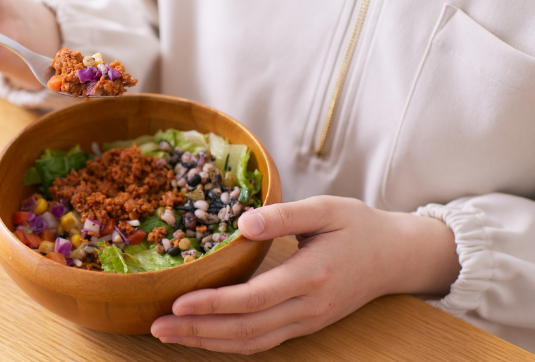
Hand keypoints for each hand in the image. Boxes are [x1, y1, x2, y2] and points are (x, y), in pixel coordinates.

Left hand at [150, 196, 460, 354]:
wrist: (395, 258)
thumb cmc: (357, 226)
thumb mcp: (326, 208)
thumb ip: (284, 215)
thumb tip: (242, 222)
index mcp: (311, 275)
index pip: (254, 298)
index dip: (213, 304)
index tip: (177, 302)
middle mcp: (308, 307)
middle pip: (245, 329)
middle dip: (197, 331)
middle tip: (156, 326)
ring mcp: (307, 322)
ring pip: (251, 342)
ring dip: (207, 342)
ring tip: (168, 335)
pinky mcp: (304, 325)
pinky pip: (262, 341)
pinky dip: (229, 343)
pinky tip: (203, 337)